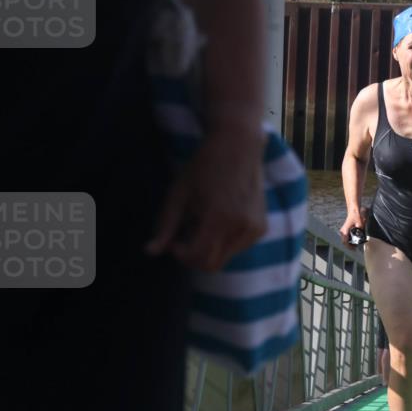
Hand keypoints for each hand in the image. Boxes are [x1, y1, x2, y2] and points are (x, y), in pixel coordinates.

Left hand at [146, 130, 266, 270]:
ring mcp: (254, 229)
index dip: (180, 254)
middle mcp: (240, 228)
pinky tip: (220, 218)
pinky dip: (224, 241)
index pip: (197, 258)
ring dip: (210, 248)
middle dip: (194, 256)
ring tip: (203, 222)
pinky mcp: (261, 228)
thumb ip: (165, 226)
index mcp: (218, 219)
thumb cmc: (203, 166)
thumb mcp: (178, 194)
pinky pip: (237, 247)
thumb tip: (150, 252)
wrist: (238, 146)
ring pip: (225, 257)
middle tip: (184, 235)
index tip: (173, 240)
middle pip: (212, 264)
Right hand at [339, 207, 366, 247]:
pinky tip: (354, 240)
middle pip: (344, 242)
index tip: (354, 249)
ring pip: (344, 240)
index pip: (345, 242)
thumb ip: (360, 231)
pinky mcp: (344, 230)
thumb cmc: (356, 216)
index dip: (349, 247)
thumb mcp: (360, 224)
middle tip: (355, 248)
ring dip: (349, 243)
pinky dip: (349, 240)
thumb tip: (361, 237)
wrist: (354, 211)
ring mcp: (343, 231)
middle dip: (349, 246)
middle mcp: (342, 231)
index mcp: (345, 230)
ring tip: (355, 245)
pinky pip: (345, 238)